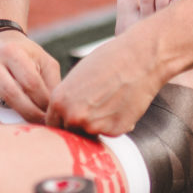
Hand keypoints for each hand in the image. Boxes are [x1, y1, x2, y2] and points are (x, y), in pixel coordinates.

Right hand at [0, 30, 60, 124]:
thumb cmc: (25, 56)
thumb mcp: (43, 61)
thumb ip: (52, 84)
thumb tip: (55, 113)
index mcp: (11, 52)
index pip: (30, 83)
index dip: (43, 104)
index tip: (51, 117)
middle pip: (10, 96)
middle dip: (29, 116)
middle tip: (40, 128)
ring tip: (15, 136)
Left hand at [46, 30, 165, 135]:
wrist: (139, 58)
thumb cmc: (110, 60)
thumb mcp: (78, 76)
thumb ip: (68, 98)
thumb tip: (66, 116)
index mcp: (59, 101)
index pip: (53, 123)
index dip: (64, 120)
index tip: (75, 114)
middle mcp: (72, 116)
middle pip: (70, 132)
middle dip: (80, 125)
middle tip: (97, 106)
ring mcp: (93, 126)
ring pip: (91, 134)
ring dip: (99, 124)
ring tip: (112, 101)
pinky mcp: (114, 131)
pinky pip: (110, 133)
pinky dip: (115, 123)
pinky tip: (122, 104)